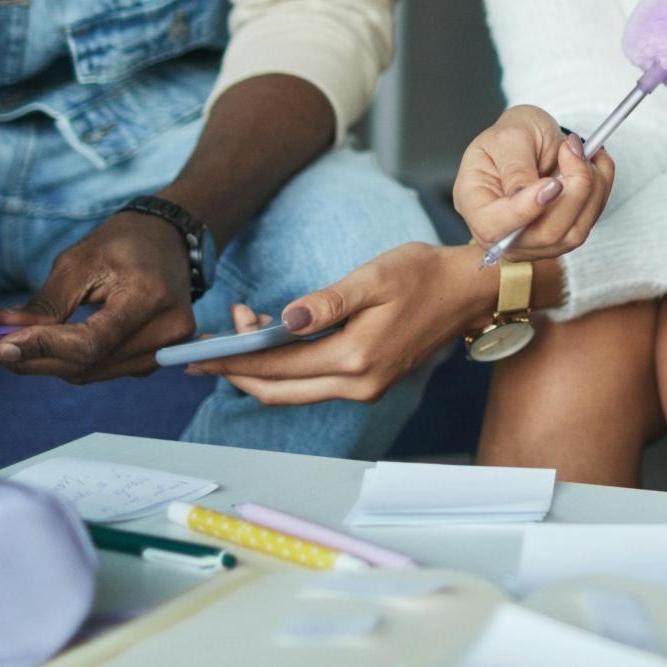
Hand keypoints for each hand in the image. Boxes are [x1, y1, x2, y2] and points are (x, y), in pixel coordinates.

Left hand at [0, 209, 195, 381]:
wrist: (168, 240)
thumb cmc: (121, 244)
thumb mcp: (78, 261)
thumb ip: (44, 305)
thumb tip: (4, 337)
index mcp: (149, 296)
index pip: (90, 343)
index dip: (43, 348)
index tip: (1, 346)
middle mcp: (167, 330)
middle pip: (88, 365)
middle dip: (37, 358)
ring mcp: (169, 348)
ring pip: (92, 373)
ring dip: (52, 362)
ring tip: (20, 343)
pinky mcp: (161, 357)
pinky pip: (105, 370)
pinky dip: (74, 362)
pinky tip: (54, 344)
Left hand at [191, 242, 487, 403]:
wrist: (469, 290)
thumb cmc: (424, 274)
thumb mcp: (373, 278)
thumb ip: (326, 303)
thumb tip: (282, 321)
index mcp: (355, 359)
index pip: (277, 369)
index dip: (233, 361)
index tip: (196, 354)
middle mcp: (358, 384)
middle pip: (278, 392)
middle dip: (237, 371)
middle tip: (205, 349)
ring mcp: (366, 387)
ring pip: (294, 392)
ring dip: (261, 370)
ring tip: (239, 334)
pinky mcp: (370, 381)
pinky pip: (314, 384)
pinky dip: (286, 369)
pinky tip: (275, 342)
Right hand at [454, 106, 615, 259]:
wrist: (529, 137)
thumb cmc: (511, 135)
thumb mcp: (507, 138)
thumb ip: (516, 168)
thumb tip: (529, 195)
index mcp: (474, 204)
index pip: (494, 226)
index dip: (526, 210)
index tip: (554, 183)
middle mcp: (503, 230)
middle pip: (542, 234)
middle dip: (572, 192)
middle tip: (574, 150)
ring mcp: (533, 239)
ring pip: (572, 233)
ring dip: (590, 189)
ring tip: (583, 153)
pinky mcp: (561, 235)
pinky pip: (588, 222)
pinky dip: (599, 190)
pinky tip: (594, 164)